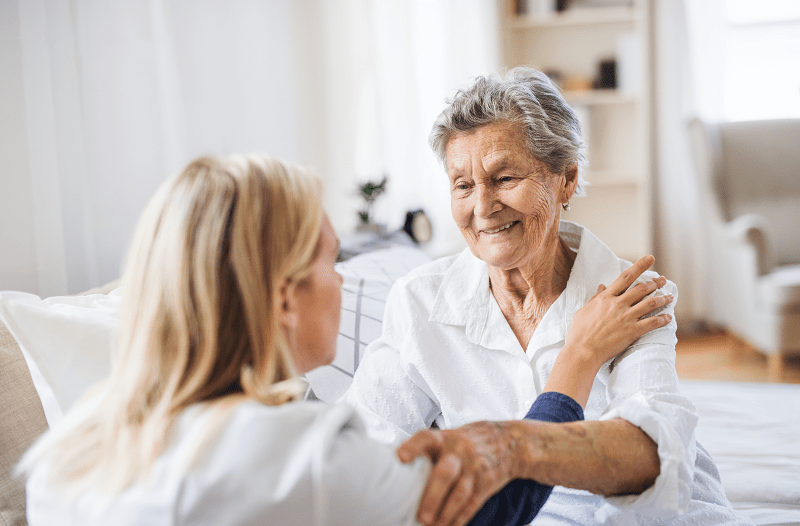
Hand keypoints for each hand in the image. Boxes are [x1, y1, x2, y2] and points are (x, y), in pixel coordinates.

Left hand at [397, 421, 516, 525]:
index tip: (400, 458)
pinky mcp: (486, 483)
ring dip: (445, 513)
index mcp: (444, 438)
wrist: (510, 441)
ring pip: (459, 493)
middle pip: (445, 473)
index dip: (413, 447)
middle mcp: (459, 451)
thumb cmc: (467, 441)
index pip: (426, 438)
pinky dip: (460, 518)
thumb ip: (429, 450)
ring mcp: (474, 467)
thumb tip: (397, 467)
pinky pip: (472, 504)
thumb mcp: (449, 436)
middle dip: (432, 497)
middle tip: (421, 517)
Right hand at [544, 255, 673, 406]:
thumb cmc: (580, 331)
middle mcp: (618, 304)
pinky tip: (669, 317)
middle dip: (655, 282)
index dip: (640, 266)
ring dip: (662, 299)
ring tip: (670, 297)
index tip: (650, 258)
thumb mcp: (585, 310)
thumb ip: (596, 297)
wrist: (583, 350)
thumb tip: (602, 286)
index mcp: (606, 297)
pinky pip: (652, 322)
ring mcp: (626, 317)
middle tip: (663, 280)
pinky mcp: (632, 331)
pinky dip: (663, 319)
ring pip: (650, 303)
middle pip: (641, 289)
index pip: (626, 277)